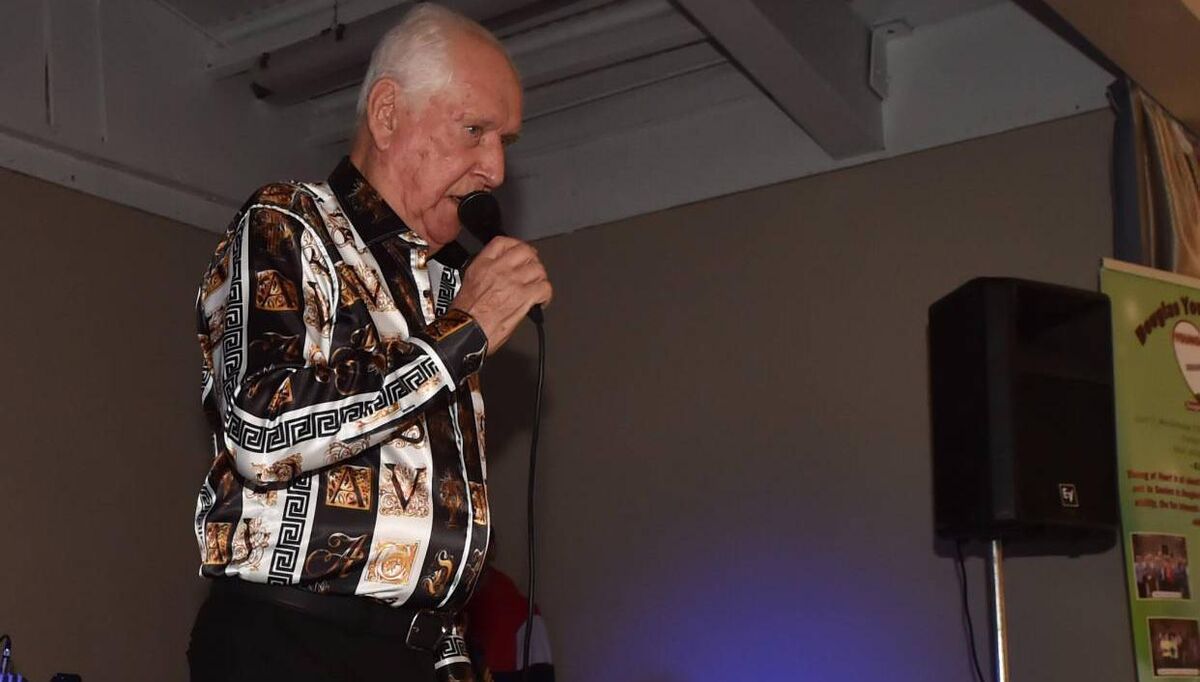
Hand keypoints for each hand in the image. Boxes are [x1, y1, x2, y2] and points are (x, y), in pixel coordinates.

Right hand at [450, 236, 551, 353]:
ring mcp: (513, 282)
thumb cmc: (464, 316)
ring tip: (537, 287)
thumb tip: (499, 274)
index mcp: (482, 265)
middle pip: (525, 252)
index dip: (516, 245)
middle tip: (533, 269)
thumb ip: (485, 273)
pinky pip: (544, 288)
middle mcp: (498, 270)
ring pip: (538, 269)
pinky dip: (546, 294)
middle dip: (532, 260)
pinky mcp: (523, 297)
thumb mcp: (468, 283)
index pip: (503, 242)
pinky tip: (541, 301)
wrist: (465, 332)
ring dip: (540, 278)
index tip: (520, 251)